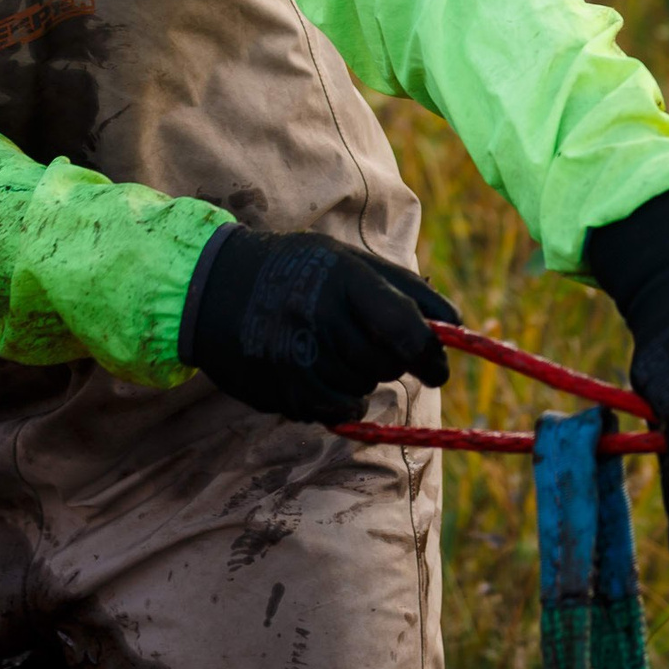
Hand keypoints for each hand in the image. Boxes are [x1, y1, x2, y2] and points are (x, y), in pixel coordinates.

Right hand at [181, 224, 457, 424]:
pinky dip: (341, 397)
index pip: (406, 328)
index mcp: (344, 278)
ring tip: (329, 345)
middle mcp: (321, 317)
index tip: (439, 367)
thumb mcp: (346, 259)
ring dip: (361, 374)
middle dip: (391, 358)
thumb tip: (455, 325)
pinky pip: (340, 408)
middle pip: (388, 362)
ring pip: (366, 386)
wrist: (213, 289)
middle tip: (365, 339)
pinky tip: (320, 371)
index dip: (431, 354)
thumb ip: (402, 290)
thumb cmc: (296, 270)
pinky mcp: (286, 389)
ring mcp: (301, 357)